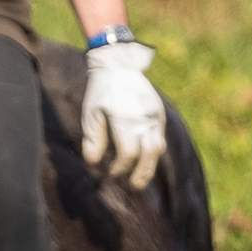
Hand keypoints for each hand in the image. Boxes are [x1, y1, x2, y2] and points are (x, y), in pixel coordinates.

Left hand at [82, 38, 167, 187]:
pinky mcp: (160, 113)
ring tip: (140, 178)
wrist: (119, 64)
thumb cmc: (100, 91)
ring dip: (150, 165)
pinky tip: (144, 160)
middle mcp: (145, 118)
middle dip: (141, 174)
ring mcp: (156, 115)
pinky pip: (160, 137)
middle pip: (150, 155)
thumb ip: (93, 140)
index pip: (127, 153)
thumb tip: (93, 165)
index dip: (119, 168)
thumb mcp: (91, 114)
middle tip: (133, 187)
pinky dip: (153, 151)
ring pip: (159, 147)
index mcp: (126, 119)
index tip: (110, 174)